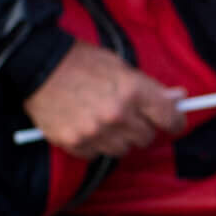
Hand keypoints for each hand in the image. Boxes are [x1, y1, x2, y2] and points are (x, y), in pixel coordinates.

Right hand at [23, 44, 184, 159]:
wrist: (38, 65)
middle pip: (146, 137)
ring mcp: (96, 132)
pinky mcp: (76, 143)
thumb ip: (148, 86)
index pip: (169, 118)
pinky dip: (95, 144)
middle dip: (142, 127)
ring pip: (123, 149)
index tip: (175, 122)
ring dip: (119, 138)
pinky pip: (97, 154)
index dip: (176, 121)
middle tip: (129, 115)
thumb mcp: (120, 65)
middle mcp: (117, 114)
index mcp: (133, 90)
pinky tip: (86, 125)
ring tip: (104, 120)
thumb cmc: (81, 61)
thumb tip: (177, 99)